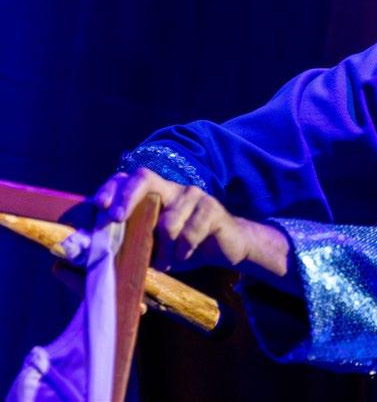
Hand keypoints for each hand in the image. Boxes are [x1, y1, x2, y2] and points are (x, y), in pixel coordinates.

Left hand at [93, 169, 290, 279]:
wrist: (225, 248)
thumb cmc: (181, 247)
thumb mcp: (152, 246)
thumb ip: (129, 244)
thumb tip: (90, 254)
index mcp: (154, 193)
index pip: (128, 179)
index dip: (112, 188)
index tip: (100, 207)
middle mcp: (172, 187)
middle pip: (145, 177)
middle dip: (127, 197)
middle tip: (116, 218)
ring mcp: (193, 195)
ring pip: (167, 219)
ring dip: (163, 248)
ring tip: (166, 261)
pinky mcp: (212, 208)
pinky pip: (190, 232)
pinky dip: (182, 250)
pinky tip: (185, 255)